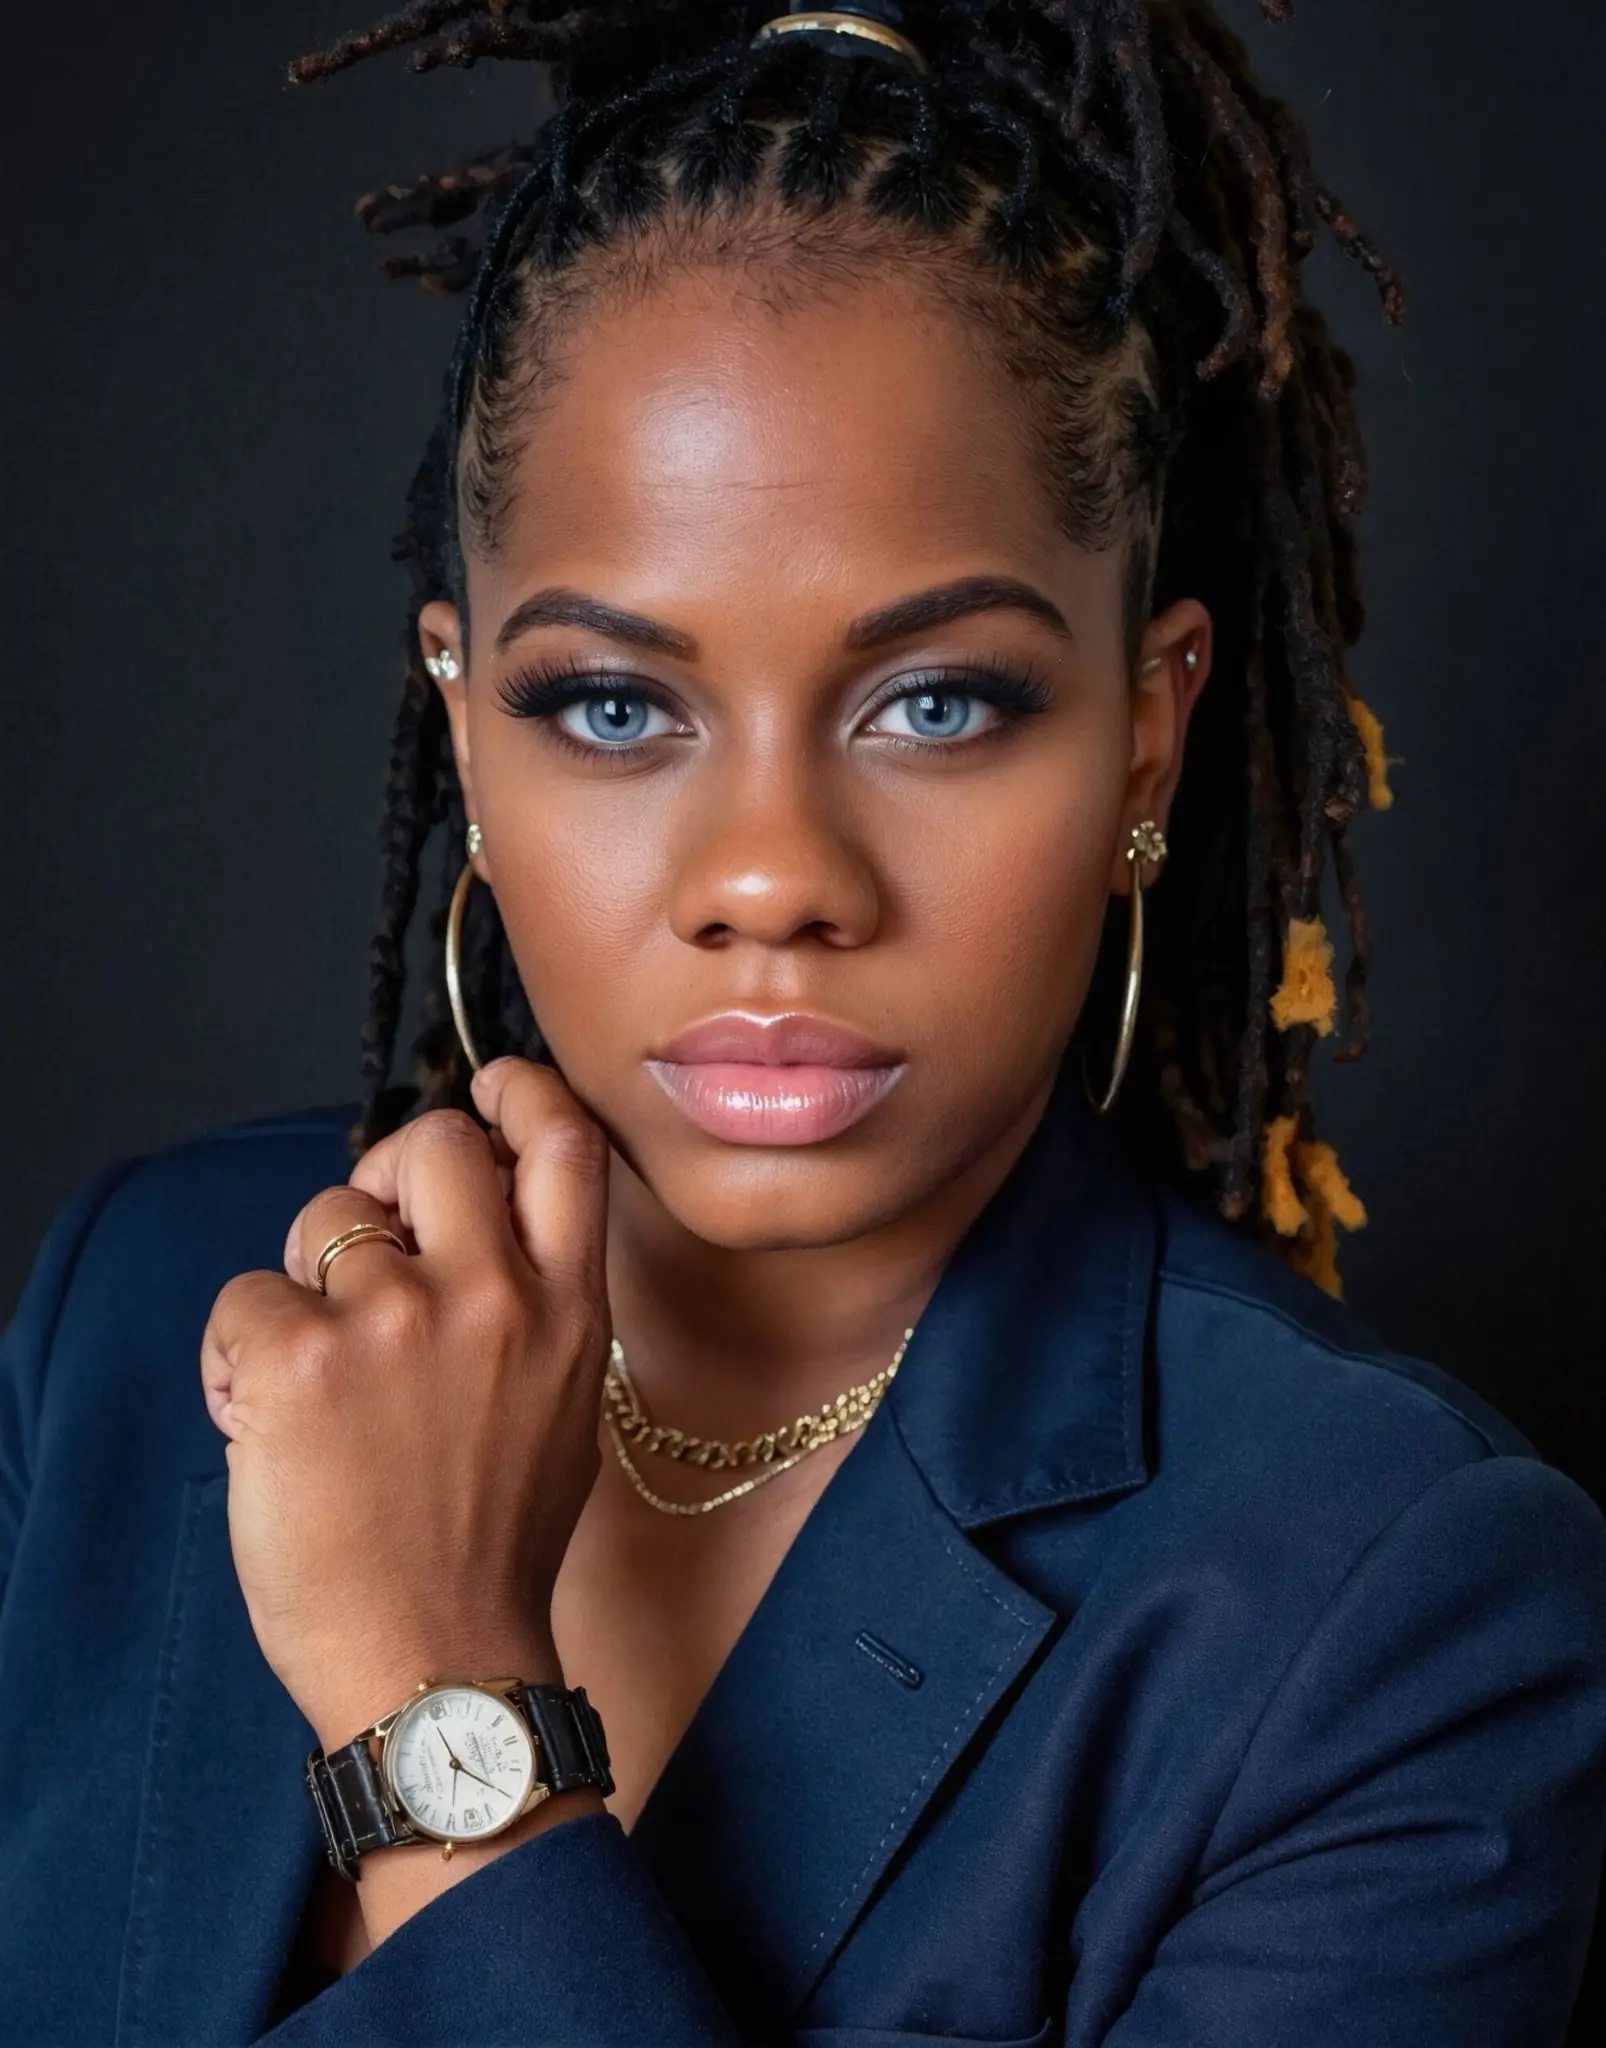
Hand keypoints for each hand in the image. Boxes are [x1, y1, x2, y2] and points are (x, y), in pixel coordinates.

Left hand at [200, 1059, 611, 1750]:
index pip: (564, 1144)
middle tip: (369, 1239)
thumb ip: (533, 1304)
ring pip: (326, 1216)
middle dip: (390, 1174)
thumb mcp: (562, 1406)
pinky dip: (239, 1353)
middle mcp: (492, 1294)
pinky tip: (263, 1421)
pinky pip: (245, 1296)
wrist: (438, 1662)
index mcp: (566, 1309)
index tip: (487, 1089)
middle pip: (434, 1144)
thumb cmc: (493, 1547)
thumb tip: (472, 1225)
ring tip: (317, 1377)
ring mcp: (396, 1321)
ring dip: (306, 1282)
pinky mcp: (300, 1360)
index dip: (520, 1092)